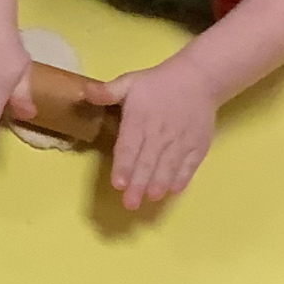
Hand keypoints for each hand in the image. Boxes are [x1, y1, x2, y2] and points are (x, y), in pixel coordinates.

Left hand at [88, 57, 220, 208]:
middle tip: (130, 204)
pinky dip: (182, 178)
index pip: (129, 147)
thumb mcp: (129, 82)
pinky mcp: (198, 145)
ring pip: (168, 166)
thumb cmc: (157, 83)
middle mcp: (160, 133)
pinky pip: (190, 164)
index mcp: (139, 120)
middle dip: (138, 184)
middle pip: (147, 162)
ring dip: (159, 183)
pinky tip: (173, 190)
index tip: (118, 184)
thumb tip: (85, 92)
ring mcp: (181, 141)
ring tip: (151, 198)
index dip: (123, 166)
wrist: (198, 79)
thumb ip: (107, 91)